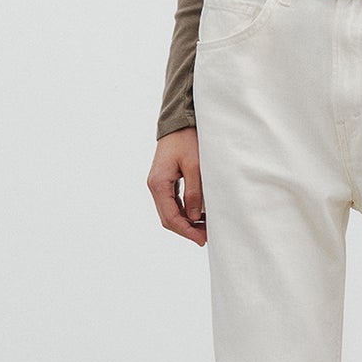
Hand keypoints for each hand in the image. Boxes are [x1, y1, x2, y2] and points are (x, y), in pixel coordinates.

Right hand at [148, 127, 206, 245]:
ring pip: (170, 212)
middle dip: (186, 229)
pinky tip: (199, 214)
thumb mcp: (195, 166)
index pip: (170, 217)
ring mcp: (159, 184)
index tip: (201, 239)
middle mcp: (155, 186)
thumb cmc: (187, 140)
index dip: (186, 231)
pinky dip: (185, 211)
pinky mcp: (165, 181)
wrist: (179, 122)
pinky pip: (173, 203)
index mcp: (158, 183)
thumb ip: (194, 193)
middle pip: (168, 218)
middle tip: (205, 237)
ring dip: (186, 221)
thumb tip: (195, 216)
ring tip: (205, 227)